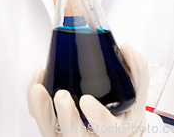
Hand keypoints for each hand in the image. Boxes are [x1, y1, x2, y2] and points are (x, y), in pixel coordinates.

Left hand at [27, 44, 148, 135]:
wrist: (116, 129)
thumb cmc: (125, 112)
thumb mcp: (138, 93)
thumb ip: (137, 69)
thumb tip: (125, 47)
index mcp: (116, 131)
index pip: (108, 130)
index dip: (97, 118)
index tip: (87, 100)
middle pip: (74, 136)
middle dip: (66, 117)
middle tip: (62, 95)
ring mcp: (70, 135)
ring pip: (51, 133)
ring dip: (42, 112)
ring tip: (38, 88)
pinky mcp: (56, 130)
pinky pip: (42, 122)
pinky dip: (35, 105)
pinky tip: (37, 83)